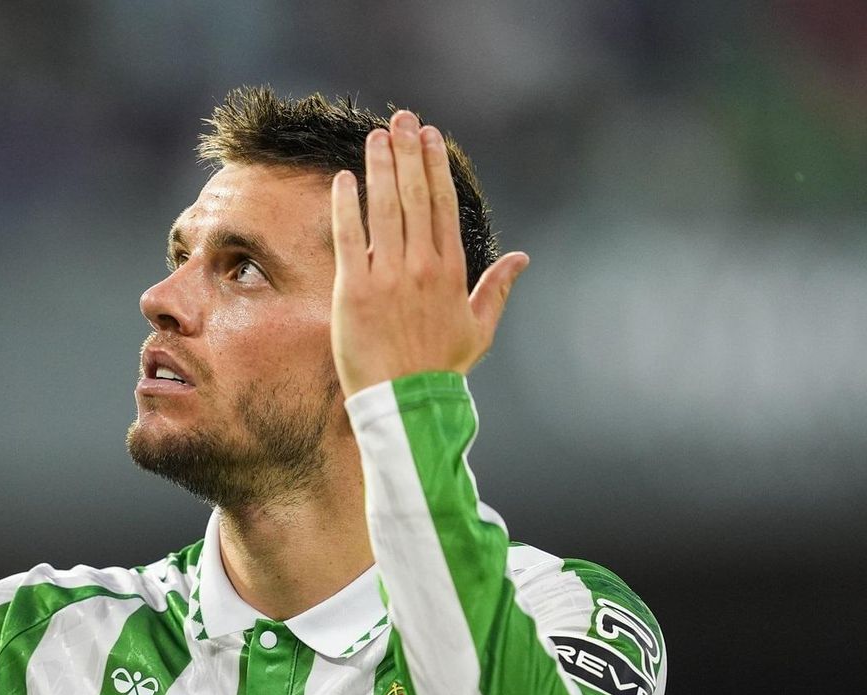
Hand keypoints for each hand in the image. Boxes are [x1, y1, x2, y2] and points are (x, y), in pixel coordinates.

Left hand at [329, 110, 529, 395]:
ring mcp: (387, 276)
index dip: (435, 167)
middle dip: (408, 154)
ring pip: (385, 209)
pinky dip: (347, 206)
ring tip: (375, 137)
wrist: (405, 402)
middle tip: (401, 120)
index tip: (428, 136)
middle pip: (415, 197)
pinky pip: (349, 237)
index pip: (443, 205)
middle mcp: (421, 266)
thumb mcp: (478, 330)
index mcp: (450, 271)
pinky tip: (343, 179)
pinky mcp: (354, 290)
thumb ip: (498, 289)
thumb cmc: (439, 369)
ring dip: (380, 168)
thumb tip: (523, 259)